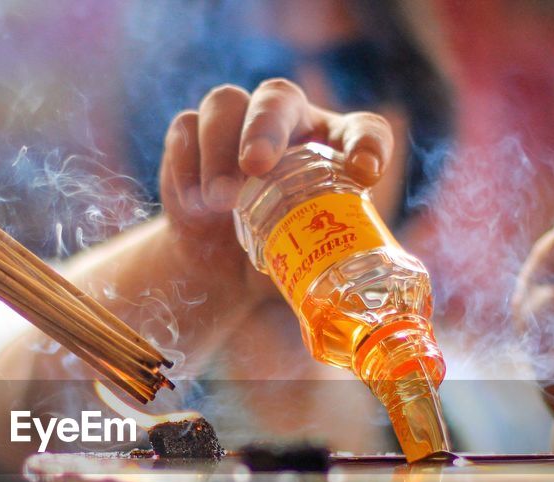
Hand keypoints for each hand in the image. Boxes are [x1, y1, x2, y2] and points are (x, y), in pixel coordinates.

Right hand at [159, 79, 396, 264]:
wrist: (223, 268)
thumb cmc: (280, 257)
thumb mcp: (313, 264)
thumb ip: (333, 269)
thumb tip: (354, 310)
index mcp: (333, 148)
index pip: (362, 130)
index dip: (367, 144)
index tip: (365, 173)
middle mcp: (288, 124)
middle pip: (280, 98)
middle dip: (265, 128)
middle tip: (255, 168)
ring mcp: (236, 125)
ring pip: (226, 103)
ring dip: (219, 149)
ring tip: (220, 201)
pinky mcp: (192, 137)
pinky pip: (186, 128)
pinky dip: (187, 167)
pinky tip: (194, 206)